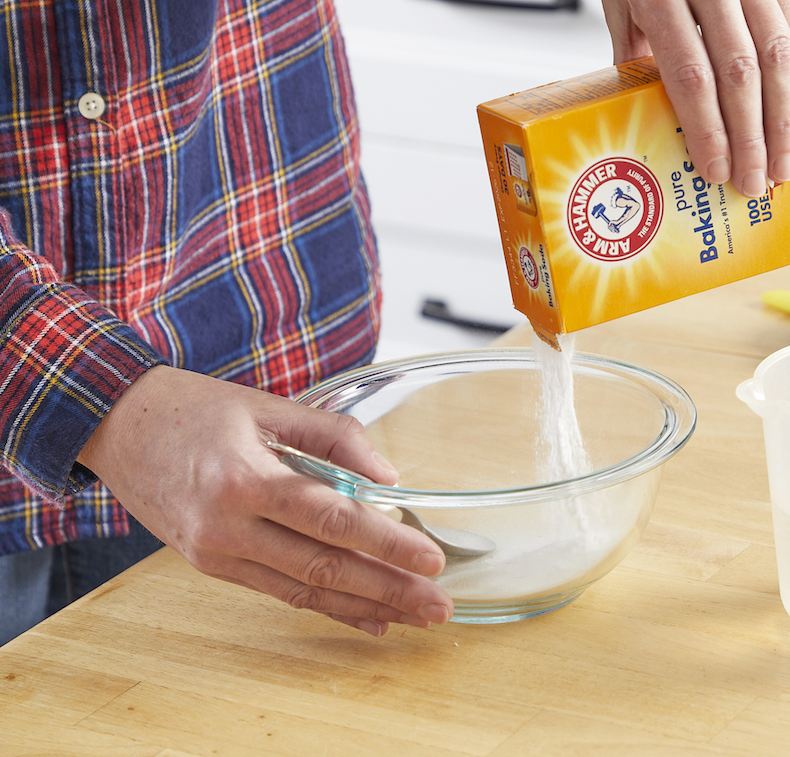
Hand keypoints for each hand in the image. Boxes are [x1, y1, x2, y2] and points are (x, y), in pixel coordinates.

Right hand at [77, 365, 453, 635]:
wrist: (116, 426)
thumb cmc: (193, 409)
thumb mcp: (268, 406)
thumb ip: (335, 437)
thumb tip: (388, 478)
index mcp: (246, 479)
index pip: (332, 521)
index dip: (386, 544)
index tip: (431, 559)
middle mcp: (229, 527)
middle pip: (325, 567)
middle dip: (389, 590)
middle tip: (438, 606)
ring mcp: (217, 554)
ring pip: (305, 590)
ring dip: (366, 608)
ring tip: (416, 618)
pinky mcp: (212, 566)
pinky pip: (281, 592)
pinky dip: (328, 607)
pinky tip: (368, 618)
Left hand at [591, 0, 789, 196]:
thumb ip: (634, 43)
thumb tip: (651, 105)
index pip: (690, 73)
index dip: (707, 129)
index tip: (715, 169)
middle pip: (740, 73)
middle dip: (751, 138)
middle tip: (753, 184)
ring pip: (778, 55)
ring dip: (785, 121)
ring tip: (784, 166)